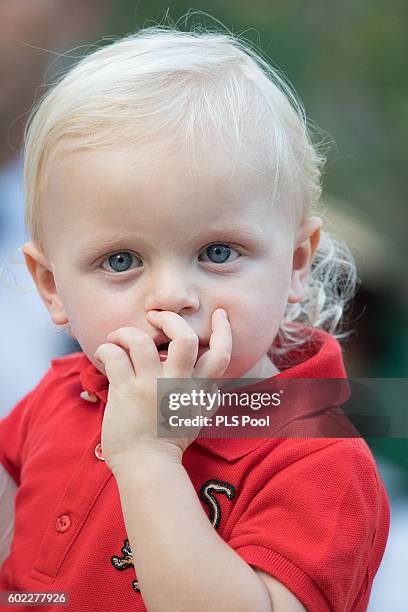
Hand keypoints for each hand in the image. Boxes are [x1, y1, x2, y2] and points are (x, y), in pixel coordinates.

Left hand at [94, 309, 231, 473]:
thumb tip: (216, 388)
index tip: (219, 314)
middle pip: (184, 339)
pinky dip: (107, 349)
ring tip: (119, 336)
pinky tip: (105, 353)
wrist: (146, 467)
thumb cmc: (169, 443)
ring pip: (141, 341)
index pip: (221, 355)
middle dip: (169, 320)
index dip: (224, 330)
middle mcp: (176, 385)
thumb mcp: (197, 420)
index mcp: (197, 390)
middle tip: (156, 317)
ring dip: (127, 331)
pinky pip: (115, 356)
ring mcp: (150, 387)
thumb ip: (207, 401)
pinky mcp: (125, 392)